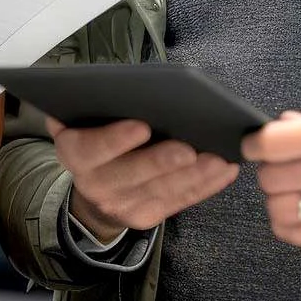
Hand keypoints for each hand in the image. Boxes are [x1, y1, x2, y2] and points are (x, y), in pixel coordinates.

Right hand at [50, 117, 238, 243]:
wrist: (96, 186)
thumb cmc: (98, 136)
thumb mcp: (85, 120)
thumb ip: (95, 106)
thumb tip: (117, 85)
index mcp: (75, 153)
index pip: (91, 149)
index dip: (115, 139)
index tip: (142, 126)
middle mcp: (94, 184)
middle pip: (130, 175)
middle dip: (161, 162)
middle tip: (189, 149)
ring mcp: (121, 204)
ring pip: (160, 190)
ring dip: (192, 175)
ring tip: (218, 158)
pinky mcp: (146, 216)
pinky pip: (179, 201)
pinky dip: (205, 186)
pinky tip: (225, 170)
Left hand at [247, 98, 300, 243]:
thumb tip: (285, 128)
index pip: (272, 143)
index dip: (256, 142)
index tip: (257, 143)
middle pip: (271, 179)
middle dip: (270, 169)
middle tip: (282, 163)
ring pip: (280, 210)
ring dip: (279, 198)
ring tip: (293, 187)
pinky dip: (289, 224)